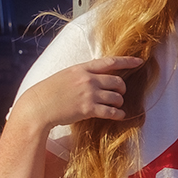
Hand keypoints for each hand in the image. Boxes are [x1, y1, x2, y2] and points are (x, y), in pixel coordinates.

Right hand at [17, 57, 143, 129]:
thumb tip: (95, 76)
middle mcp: (88, 79)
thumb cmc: (49, 92)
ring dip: (119, 102)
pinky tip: (119, 116)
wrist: (38, 106)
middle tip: (120, 94)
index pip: (110, 62)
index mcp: (82, 68)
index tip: (139, 62)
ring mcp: (89, 94)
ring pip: (116, 97)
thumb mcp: (66, 75)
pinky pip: (111, 111)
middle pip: (117, 81)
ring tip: (116, 106)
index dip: (127, 61)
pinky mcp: (88, 109)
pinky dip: (118, 114)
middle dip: (122, 88)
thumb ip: (82, 74)